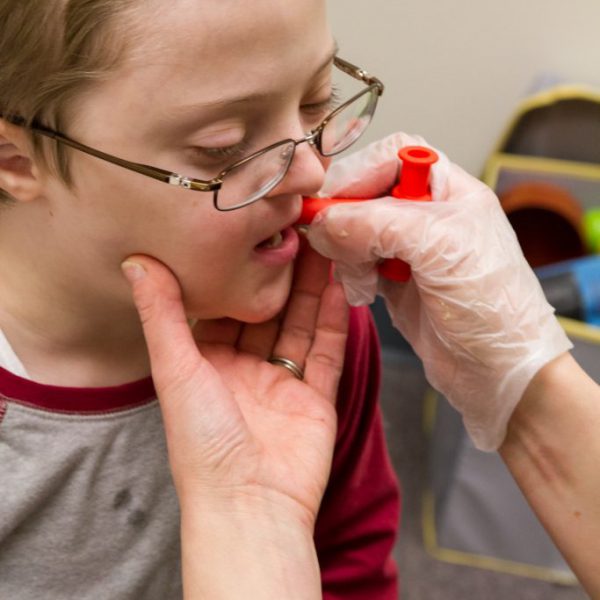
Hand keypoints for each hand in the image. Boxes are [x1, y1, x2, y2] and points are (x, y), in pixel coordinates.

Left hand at [121, 247, 348, 525]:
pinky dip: (334, 324)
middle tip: (297, 233)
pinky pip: (326, 355)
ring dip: (312, 291)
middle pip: (269, 313)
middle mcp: (246, 372)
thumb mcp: (176, 370)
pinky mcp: (315, 400)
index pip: (226, 308)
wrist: (250, 506)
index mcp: (208, 365)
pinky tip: (338, 291)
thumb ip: (162, 315)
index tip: (251, 235)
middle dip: (283, 276)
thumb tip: (137, 262)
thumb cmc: (203, 445)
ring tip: (323, 249)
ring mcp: (283, 385)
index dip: (240, 273)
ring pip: (300, 328)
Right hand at [307, 132, 571, 450]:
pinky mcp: (394, 280)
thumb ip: (378, 223)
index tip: (334, 202)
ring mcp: (408, 249)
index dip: (359, 173)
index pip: (392, 155)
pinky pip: (355, 263)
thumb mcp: (441, 249)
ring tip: (362, 279)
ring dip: (347, 252)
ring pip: (354, 230)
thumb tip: (323, 220)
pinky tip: (364, 292)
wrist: (500, 373)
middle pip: (366, 193)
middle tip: (338, 244)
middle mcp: (427, 215)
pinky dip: (350, 274)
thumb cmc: (494, 309)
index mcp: (449, 190)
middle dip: (347, 219)